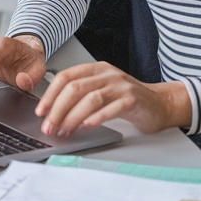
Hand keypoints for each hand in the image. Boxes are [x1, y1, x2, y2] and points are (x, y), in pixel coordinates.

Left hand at [34, 63, 192, 137]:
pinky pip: (111, 108)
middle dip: (57, 109)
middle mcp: (107, 74)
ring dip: (72, 117)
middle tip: (48, 126)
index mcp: (96, 70)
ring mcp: (121, 85)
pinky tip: (86, 127)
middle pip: (75, 88)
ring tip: (64, 131)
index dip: (50, 94)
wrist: (160, 104)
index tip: (40, 111)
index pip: (66, 77)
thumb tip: (52, 112)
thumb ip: (81, 96)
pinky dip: (95, 118)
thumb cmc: (127, 100)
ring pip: (90, 98)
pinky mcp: (132, 99)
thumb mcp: (102, 91)